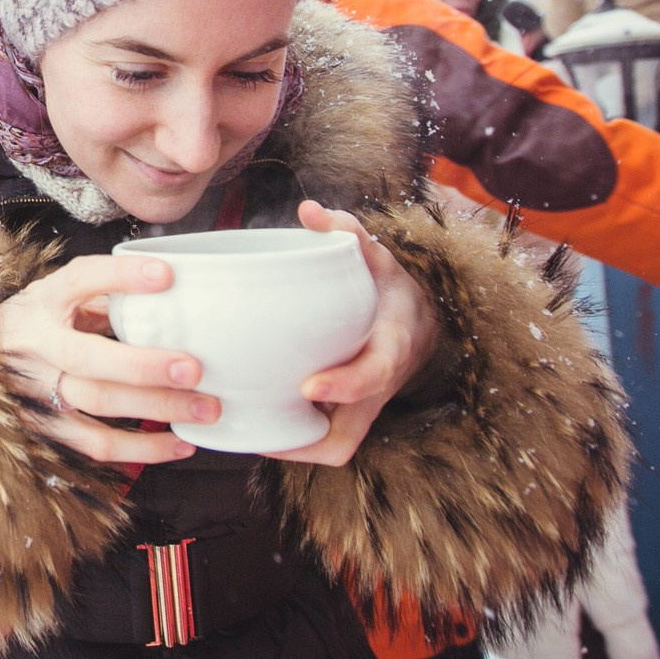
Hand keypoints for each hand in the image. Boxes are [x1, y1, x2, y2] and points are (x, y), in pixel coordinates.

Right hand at [0, 254, 214, 465]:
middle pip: (89, 358)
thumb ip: (101, 294)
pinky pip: (97, 444)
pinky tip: (180, 443)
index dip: (121, 277)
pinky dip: (142, 448)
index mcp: (42, 303)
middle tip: (194, 368)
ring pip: (98, 403)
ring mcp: (38, 390)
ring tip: (206, 409)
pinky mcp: (47, 426)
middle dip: (145, 365)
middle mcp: (36, 345)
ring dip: (157, 408)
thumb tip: (169, 293)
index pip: (79, 280)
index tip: (165, 275)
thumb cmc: (30, 324)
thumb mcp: (55, 296)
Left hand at [262, 202, 441, 465]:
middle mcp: (378, 387)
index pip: (373, 375)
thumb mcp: (377, 256)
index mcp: (391, 346)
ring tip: (243, 431)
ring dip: (292, 448)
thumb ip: (347, 232)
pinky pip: (321, 440)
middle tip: (257, 426)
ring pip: (332, 447)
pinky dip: (291, 440)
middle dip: (305, 441)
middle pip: (347, 435)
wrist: (416, 323)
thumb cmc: (388, 289)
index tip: (308, 386)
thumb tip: (309, 210)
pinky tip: (251, 421)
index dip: (344, 386)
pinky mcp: (346, 413)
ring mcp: (363, 407)